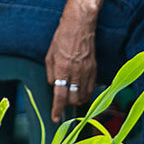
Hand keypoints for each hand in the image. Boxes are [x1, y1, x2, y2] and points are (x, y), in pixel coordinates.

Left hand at [46, 7, 97, 121]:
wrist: (80, 25)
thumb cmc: (62, 37)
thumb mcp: (50, 55)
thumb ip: (51, 73)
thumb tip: (53, 85)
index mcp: (62, 69)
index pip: (60, 96)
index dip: (57, 110)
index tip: (55, 118)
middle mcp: (76, 72)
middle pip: (73, 99)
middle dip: (67, 105)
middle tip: (62, 103)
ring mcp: (87, 71)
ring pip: (84, 96)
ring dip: (77, 100)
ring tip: (71, 98)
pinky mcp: (94, 68)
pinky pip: (91, 87)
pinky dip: (86, 93)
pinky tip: (81, 92)